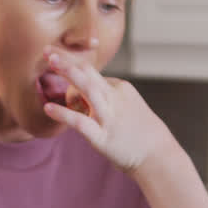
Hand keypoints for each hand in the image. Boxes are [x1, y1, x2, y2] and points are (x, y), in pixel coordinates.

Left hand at [41, 48, 172, 171]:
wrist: (159, 157)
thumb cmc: (144, 135)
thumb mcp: (131, 108)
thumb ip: (112, 100)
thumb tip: (91, 97)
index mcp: (122, 89)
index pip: (95, 77)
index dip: (77, 77)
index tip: (64, 78)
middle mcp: (115, 98)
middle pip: (89, 73)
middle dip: (68, 60)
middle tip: (48, 50)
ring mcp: (109, 117)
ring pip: (87, 88)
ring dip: (68, 72)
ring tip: (49, 62)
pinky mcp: (103, 137)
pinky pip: (80, 122)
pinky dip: (63, 113)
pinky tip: (48, 108)